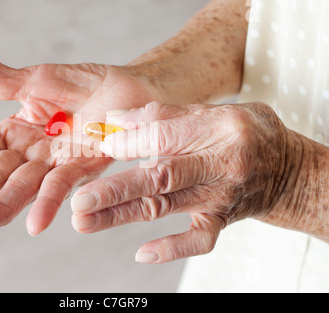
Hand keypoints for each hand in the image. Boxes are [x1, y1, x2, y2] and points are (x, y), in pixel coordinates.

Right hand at [0, 48, 158, 235]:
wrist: (135, 91)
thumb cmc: (89, 84)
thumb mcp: (42, 78)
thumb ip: (3, 80)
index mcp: (19, 127)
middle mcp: (35, 150)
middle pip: (0, 171)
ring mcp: (58, 163)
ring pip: (26, 186)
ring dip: (4, 204)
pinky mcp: (85, 169)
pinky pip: (64, 186)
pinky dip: (49, 204)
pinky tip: (34, 224)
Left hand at [71, 101, 300, 262]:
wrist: (285, 167)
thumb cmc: (244, 131)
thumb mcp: (212, 110)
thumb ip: (162, 114)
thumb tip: (114, 118)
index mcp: (219, 130)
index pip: (165, 137)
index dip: (129, 142)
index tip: (97, 143)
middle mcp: (221, 166)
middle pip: (161, 177)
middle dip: (116, 190)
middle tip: (79, 201)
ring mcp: (220, 197)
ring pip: (165, 207)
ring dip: (122, 216)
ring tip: (84, 221)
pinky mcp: (221, 220)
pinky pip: (199, 240)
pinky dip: (172, 249)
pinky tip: (142, 254)